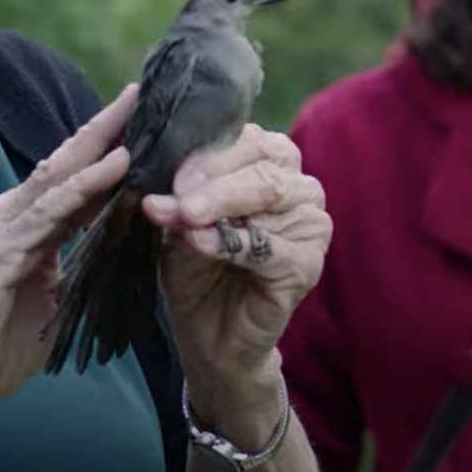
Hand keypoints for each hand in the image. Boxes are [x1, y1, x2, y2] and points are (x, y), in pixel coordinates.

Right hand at [0, 84, 138, 428]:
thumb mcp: (41, 299)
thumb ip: (65, 272)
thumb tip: (99, 260)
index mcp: (18, 228)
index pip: (67, 181)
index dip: (100, 151)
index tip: (136, 124)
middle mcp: (6, 217)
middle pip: (62, 163)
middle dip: (101, 128)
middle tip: (138, 93)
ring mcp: (0, 231)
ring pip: (58, 177)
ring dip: (98, 143)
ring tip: (132, 113)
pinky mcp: (0, 252)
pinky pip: (51, 213)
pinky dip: (85, 186)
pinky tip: (114, 166)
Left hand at [143, 125, 328, 434]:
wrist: (207, 332)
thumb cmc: (195, 266)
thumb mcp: (178, 222)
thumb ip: (177, 198)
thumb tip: (159, 188)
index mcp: (271, 161)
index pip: (247, 138)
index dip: (206, 153)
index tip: (169, 173)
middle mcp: (299, 187)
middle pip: (260, 165)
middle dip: (212, 180)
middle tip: (176, 198)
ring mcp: (311, 226)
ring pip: (268, 197)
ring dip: (218, 208)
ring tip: (183, 221)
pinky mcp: (307, 266)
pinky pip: (269, 246)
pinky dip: (230, 243)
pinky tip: (200, 245)